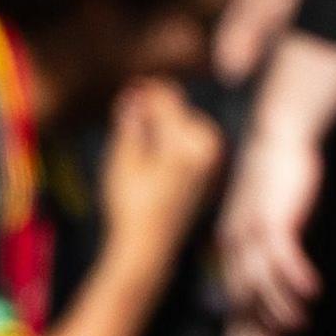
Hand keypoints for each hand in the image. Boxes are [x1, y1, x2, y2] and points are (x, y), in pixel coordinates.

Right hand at [100, 80, 224, 253]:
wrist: (148, 247)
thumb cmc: (129, 204)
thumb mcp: (122, 161)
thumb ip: (131, 124)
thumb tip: (134, 94)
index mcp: (184, 144)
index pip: (167, 99)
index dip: (147, 90)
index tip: (130, 88)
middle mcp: (206, 149)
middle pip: (180, 110)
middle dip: (156, 109)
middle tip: (130, 114)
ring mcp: (212, 162)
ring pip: (188, 125)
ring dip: (166, 125)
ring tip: (140, 141)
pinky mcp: (211, 173)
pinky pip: (193, 142)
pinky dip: (175, 140)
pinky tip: (156, 157)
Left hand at [214, 115, 325, 333]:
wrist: (279, 137)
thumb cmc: (275, 171)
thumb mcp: (263, 208)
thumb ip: (265, 235)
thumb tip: (276, 258)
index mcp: (230, 238)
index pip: (235, 286)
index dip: (248, 313)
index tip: (264, 333)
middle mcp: (236, 240)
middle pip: (245, 292)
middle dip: (262, 319)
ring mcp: (253, 232)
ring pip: (263, 282)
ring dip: (281, 307)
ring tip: (299, 323)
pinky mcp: (275, 221)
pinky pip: (284, 259)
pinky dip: (297, 278)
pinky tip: (313, 292)